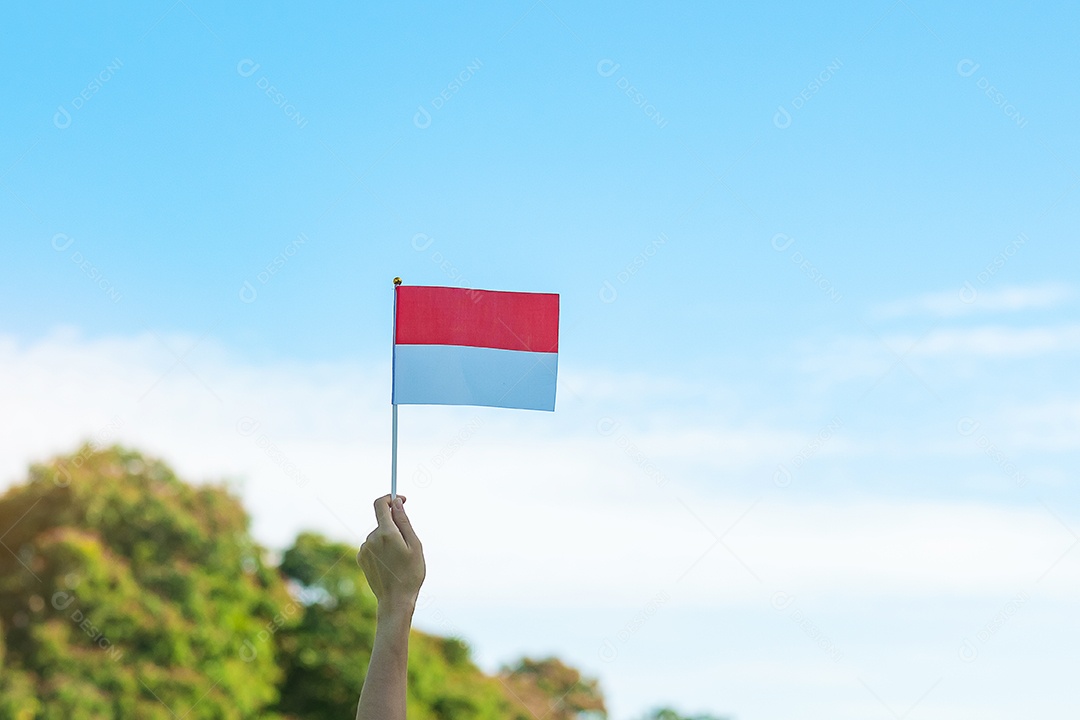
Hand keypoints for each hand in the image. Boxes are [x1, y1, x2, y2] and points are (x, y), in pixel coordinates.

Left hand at [357, 495, 425, 610]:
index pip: (380, 504)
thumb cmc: (410, 573)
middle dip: (394, 526)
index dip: (390, 498)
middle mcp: (371, 538)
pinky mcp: (361, 558)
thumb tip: (397, 503)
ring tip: (399, 559)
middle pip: (382, 521)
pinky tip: (389, 564)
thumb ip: (404, 521)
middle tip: (407, 545)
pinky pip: (372, 546)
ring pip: (378, 535)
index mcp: (386, 533)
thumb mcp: (414, 545)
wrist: (395, 600)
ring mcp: (364, 549)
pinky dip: (381, 549)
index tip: (401, 499)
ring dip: (388, 539)